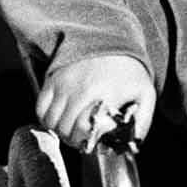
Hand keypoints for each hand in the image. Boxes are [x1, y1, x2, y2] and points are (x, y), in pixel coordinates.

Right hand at [34, 55, 155, 150]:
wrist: (112, 42)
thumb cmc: (129, 72)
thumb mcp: (145, 94)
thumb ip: (143, 121)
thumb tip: (133, 144)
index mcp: (105, 94)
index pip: (85, 129)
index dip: (87, 142)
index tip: (94, 143)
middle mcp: (82, 89)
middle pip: (66, 129)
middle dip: (74, 141)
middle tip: (82, 141)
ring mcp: (64, 83)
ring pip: (52, 121)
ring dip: (60, 132)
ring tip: (71, 132)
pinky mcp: (53, 79)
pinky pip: (40, 108)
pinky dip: (47, 119)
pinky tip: (60, 120)